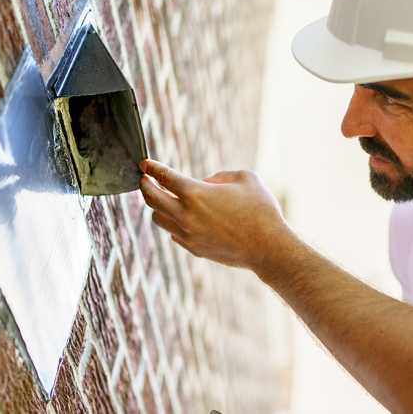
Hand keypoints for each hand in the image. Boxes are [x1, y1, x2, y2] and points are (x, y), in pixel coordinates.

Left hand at [138, 159, 291, 269]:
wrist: (268, 247)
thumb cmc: (260, 210)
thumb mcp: (246, 179)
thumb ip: (222, 175)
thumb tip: (207, 182)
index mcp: (196, 193)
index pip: (164, 176)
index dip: (152, 168)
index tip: (145, 164)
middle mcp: (186, 214)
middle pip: (151, 198)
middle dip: (144, 185)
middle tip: (145, 179)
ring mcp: (188, 234)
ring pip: (158, 219)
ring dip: (158, 207)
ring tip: (164, 201)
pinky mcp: (194, 249)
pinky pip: (174, 235)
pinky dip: (174, 225)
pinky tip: (183, 220)